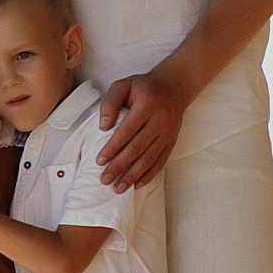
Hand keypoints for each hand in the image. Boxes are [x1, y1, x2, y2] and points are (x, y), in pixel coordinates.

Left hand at [95, 69, 188, 191]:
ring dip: (133, 175)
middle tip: (104, 180)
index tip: (99, 161)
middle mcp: (161, 120)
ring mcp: (169, 132)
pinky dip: (149, 174)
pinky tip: (137, 184)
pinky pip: (161, 160)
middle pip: (137, 148)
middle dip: (119, 166)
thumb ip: (110, 102)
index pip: (126, 131)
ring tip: (118, 188)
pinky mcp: (173, 140)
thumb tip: (103, 127)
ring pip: (149, 158)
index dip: (112, 148)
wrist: (174, 86)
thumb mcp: (123, 85)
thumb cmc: (142, 86)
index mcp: (147, 104)